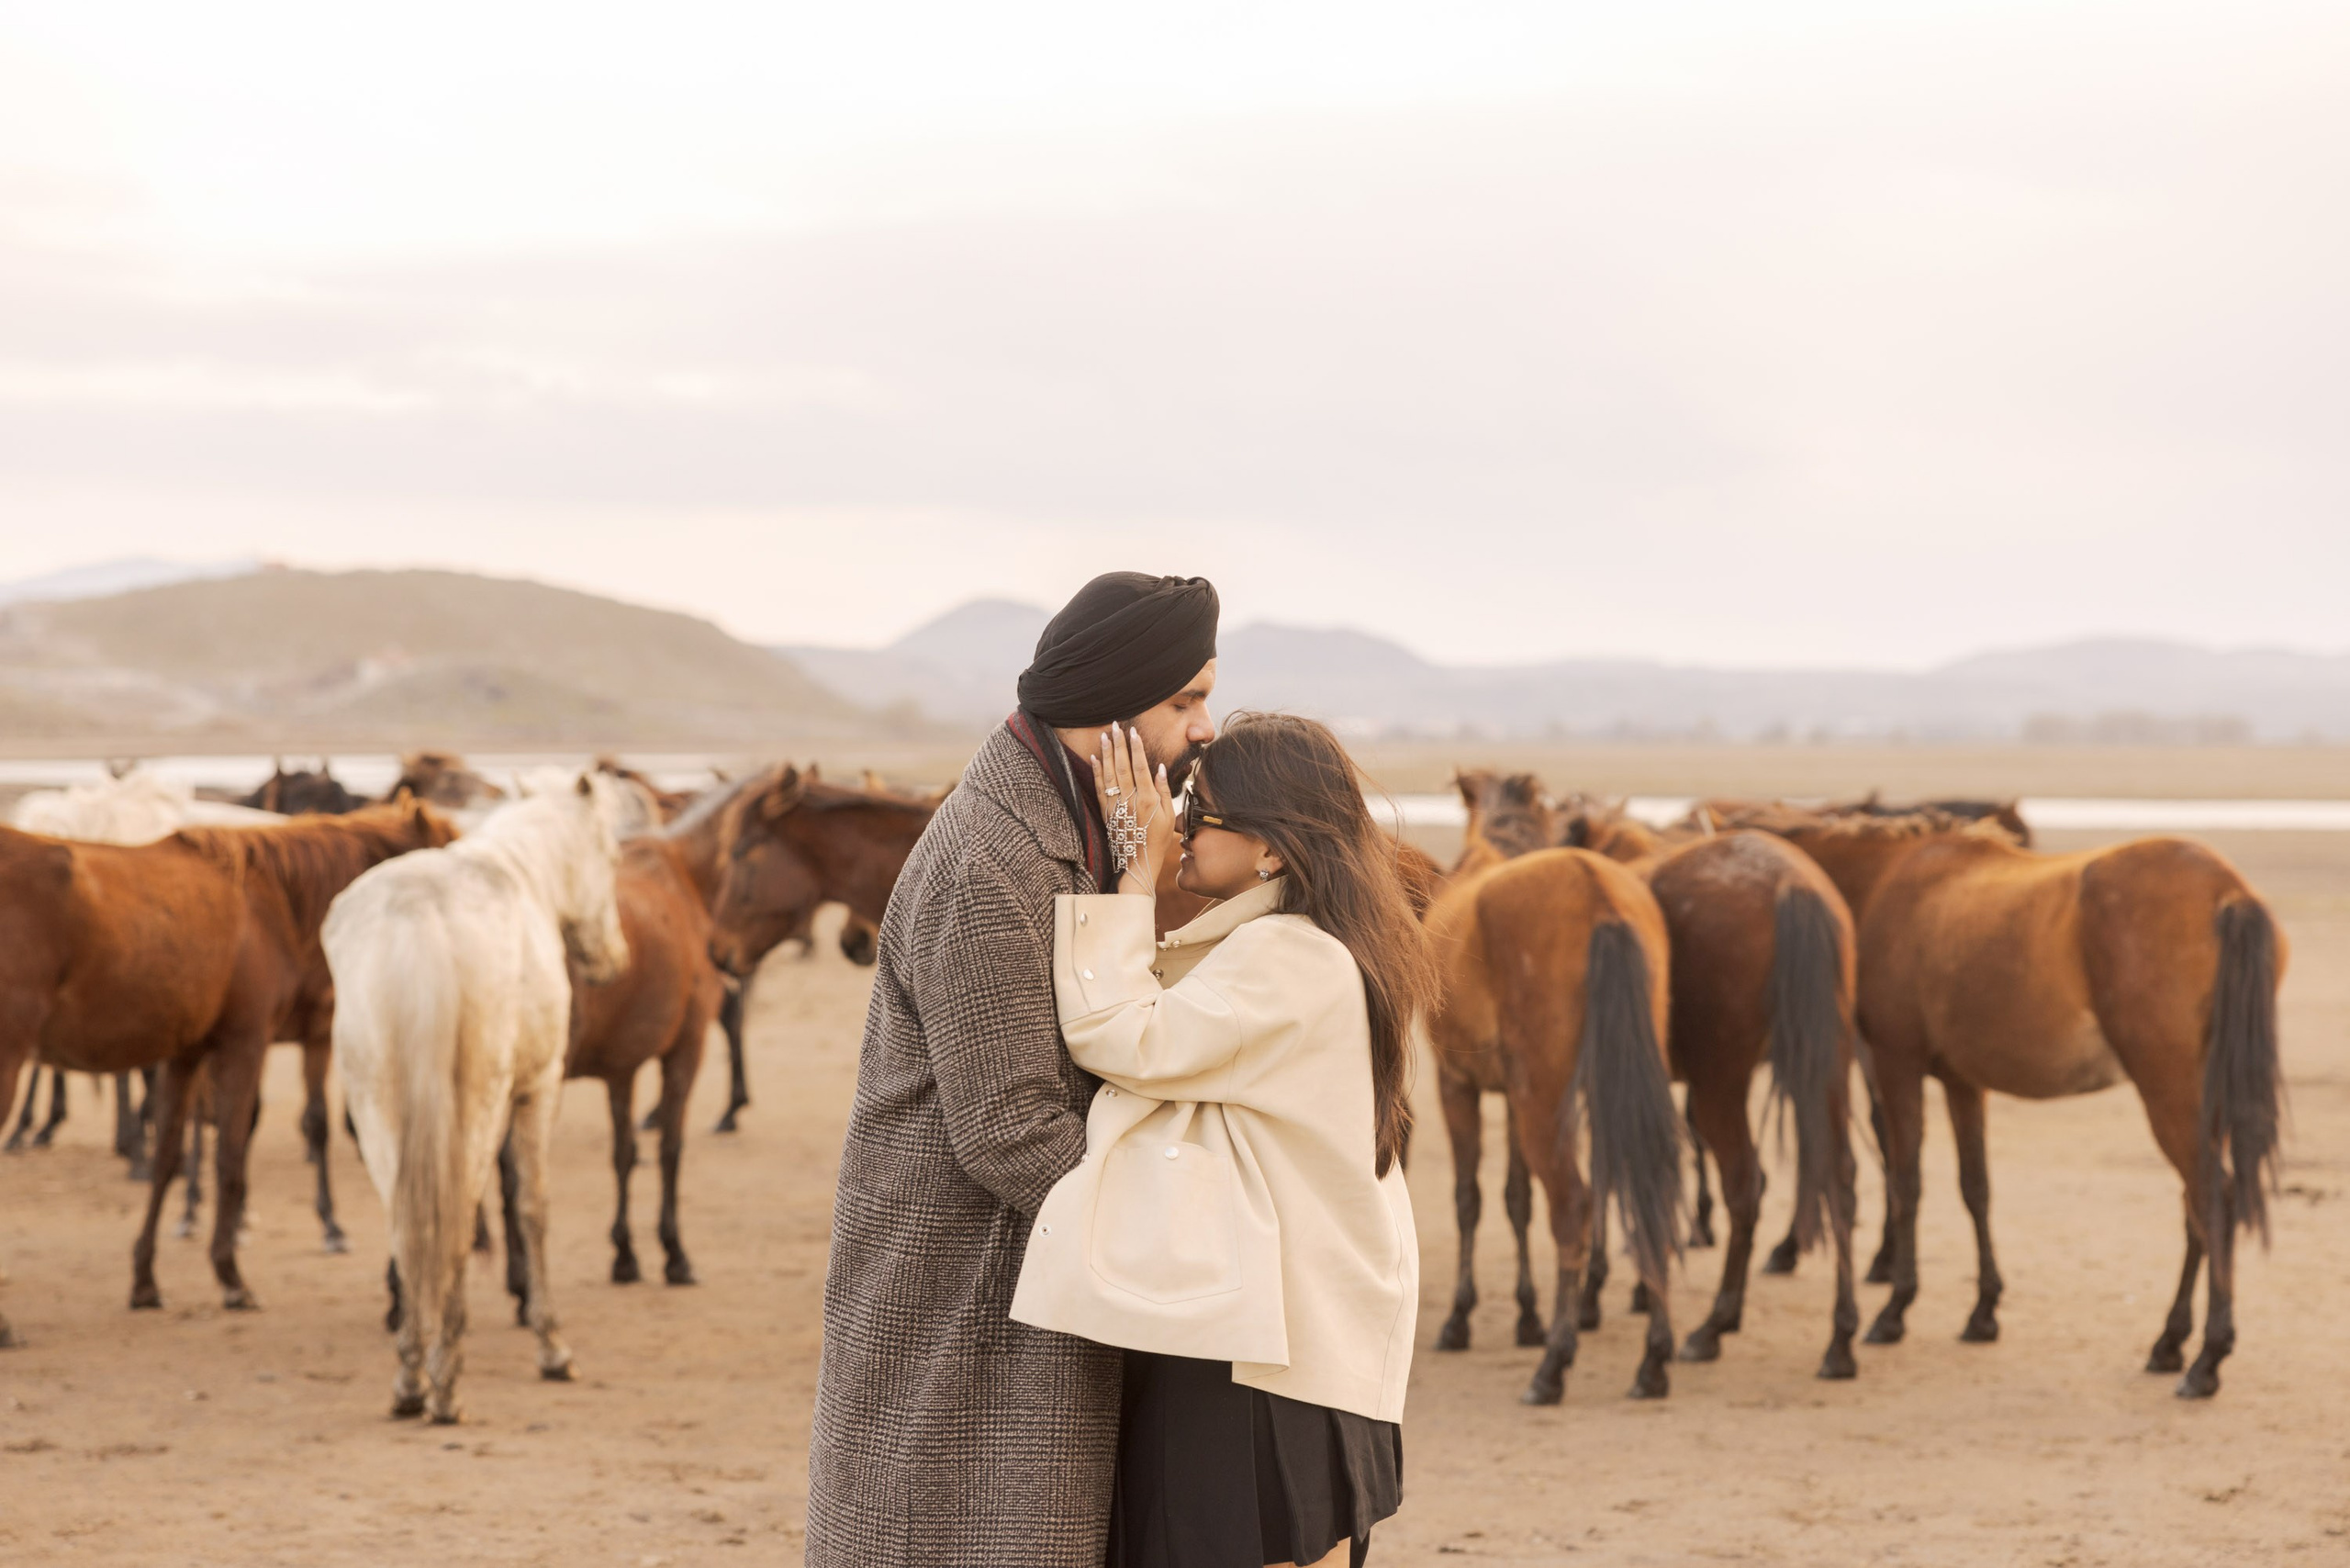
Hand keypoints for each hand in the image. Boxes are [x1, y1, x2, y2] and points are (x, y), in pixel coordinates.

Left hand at [1093, 721, 1174, 895]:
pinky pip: (1099, 788)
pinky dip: (1096, 772)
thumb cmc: (1157, 840)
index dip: (1136, 748)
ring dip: (1106, 753)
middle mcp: (1130, 800)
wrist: (1137, 862)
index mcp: (1147, 799)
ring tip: (1104, 736)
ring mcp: (1116, 805)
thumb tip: (1160, 768)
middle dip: (1118, 744)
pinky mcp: (1106, 812)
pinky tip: (1095, 758)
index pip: (1140, 766)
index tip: (1132, 732)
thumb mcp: (1168, 816)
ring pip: (1109, 774)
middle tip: (1115, 725)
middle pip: (1122, 766)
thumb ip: (1164, 791)